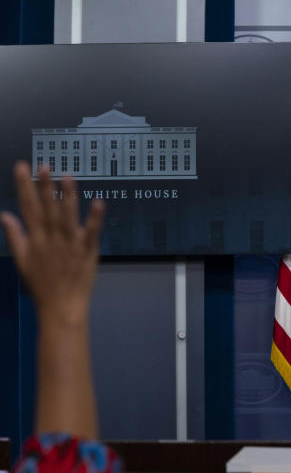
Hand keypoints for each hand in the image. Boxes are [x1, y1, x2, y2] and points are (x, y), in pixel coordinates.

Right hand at [0, 162, 104, 325]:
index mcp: (35, 240)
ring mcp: (70, 245)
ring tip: (68, 176)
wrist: (60, 307)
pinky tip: (99, 202)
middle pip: (48, 209)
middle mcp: (52, 239)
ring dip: (68, 196)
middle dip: (45, 186)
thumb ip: (15, 237)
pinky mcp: (88, 252)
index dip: (25, 187)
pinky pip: (92, 233)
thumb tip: (4, 215)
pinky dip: (95, 218)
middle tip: (44, 165)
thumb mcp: (22, 261)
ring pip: (68, 216)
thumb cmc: (41, 285)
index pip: (28, 208)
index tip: (22, 167)